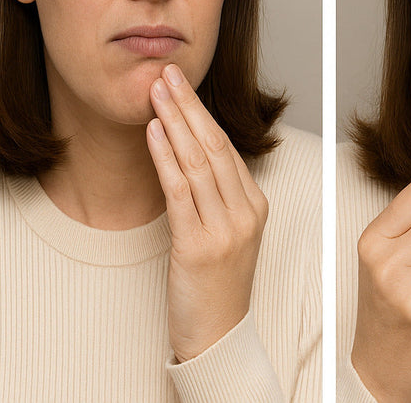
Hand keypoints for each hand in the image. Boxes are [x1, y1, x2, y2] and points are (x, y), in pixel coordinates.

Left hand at [147, 62, 267, 361]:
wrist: (218, 335)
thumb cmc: (216, 285)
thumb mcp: (226, 234)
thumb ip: (216, 197)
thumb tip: (188, 155)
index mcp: (255, 205)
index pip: (227, 149)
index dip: (202, 113)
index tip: (181, 86)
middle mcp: (245, 213)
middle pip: (215, 147)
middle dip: (189, 107)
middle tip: (168, 75)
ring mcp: (225, 229)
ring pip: (199, 163)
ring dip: (175, 123)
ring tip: (156, 94)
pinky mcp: (199, 246)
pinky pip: (181, 192)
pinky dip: (166, 158)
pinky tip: (155, 134)